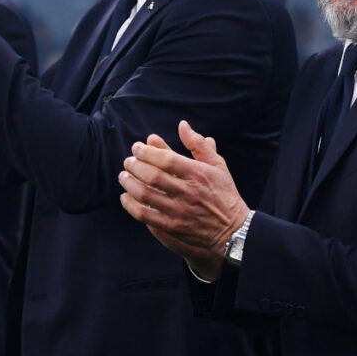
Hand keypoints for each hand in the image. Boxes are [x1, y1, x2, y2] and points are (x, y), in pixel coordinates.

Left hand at [119, 120, 248, 280]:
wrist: (232, 230)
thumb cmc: (224, 193)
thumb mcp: (217, 165)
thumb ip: (198, 145)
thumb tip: (182, 125)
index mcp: (199, 174)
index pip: (167, 159)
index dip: (147, 151)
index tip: (137, 147)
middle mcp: (188, 192)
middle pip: (152, 176)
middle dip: (135, 165)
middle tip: (128, 161)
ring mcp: (179, 211)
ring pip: (145, 195)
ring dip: (129, 183)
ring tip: (124, 176)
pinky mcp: (172, 227)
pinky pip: (145, 215)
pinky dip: (130, 205)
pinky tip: (126, 197)